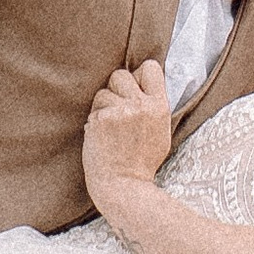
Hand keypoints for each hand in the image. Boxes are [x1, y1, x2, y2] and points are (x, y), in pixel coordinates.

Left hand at [84, 60, 173, 211]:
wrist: (124, 186)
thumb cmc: (142, 162)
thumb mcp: (161, 132)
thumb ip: (154, 107)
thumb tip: (143, 84)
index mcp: (159, 106)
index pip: (150, 67)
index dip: (138, 75)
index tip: (134, 89)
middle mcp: (141, 105)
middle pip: (120, 75)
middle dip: (115, 90)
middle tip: (117, 111)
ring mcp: (119, 112)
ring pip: (102, 92)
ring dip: (102, 107)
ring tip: (109, 129)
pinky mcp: (100, 120)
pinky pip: (93, 110)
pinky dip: (94, 121)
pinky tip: (101, 138)